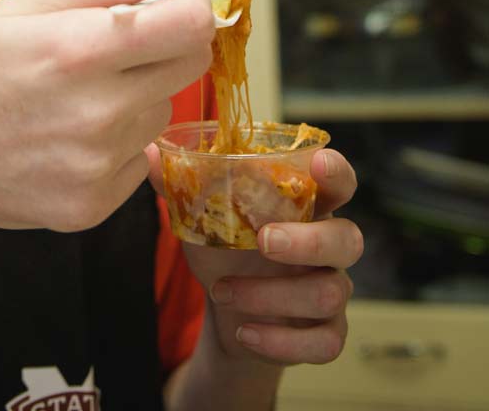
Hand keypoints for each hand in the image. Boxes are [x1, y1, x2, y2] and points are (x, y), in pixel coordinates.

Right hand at [0, 0, 214, 231]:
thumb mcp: (24, 6)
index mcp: (78, 50)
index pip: (190, 26)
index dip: (194, 1)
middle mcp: (95, 115)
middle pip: (186, 67)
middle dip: (167, 40)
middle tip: (119, 34)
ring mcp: (93, 169)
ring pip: (158, 113)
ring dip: (135, 92)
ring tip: (70, 88)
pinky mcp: (87, 208)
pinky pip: (135, 161)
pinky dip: (115, 142)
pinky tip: (62, 130)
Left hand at [180, 149, 362, 365]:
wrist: (227, 309)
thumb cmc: (226, 248)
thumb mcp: (203, 217)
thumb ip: (181, 185)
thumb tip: (150, 154)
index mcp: (306, 206)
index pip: (338, 181)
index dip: (337, 172)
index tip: (320, 164)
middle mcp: (329, 244)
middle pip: (348, 238)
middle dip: (307, 241)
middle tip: (263, 241)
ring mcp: (334, 289)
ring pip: (328, 292)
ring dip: (269, 295)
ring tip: (222, 291)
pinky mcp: (329, 331)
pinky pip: (324, 341)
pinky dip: (279, 340)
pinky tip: (244, 331)